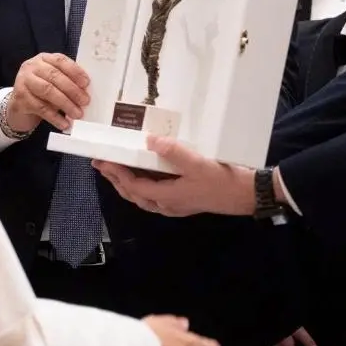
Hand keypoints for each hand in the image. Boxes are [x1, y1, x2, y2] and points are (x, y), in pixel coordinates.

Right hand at [7, 52, 89, 133]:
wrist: (18, 107)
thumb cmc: (41, 93)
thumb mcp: (53, 83)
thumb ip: (67, 82)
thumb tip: (85, 92)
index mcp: (43, 59)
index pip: (60, 60)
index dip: (74, 71)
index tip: (86, 83)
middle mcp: (31, 67)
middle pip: (54, 76)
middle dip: (72, 89)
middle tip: (84, 101)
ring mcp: (23, 82)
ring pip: (48, 91)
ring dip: (65, 104)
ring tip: (77, 114)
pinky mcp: (20, 99)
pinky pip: (41, 108)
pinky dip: (55, 117)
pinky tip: (64, 123)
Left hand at [93, 135, 254, 216]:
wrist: (245, 196)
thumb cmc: (221, 180)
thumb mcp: (197, 163)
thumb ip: (173, 151)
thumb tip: (150, 140)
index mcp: (167, 196)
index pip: (134, 185)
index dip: (116, 174)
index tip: (103, 161)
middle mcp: (167, 205)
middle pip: (134, 194)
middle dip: (115, 180)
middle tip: (100, 164)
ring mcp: (175, 205)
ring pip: (143, 198)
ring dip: (126, 185)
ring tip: (115, 171)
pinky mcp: (183, 202)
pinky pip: (153, 197)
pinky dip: (142, 187)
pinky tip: (144, 178)